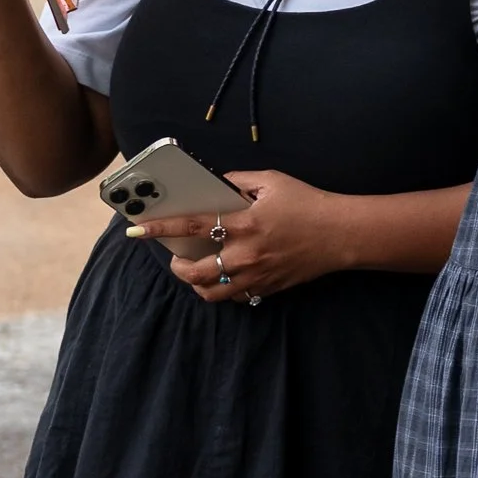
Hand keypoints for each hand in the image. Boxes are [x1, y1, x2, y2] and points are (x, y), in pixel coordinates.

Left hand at [127, 168, 349, 303]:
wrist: (341, 234)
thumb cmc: (308, 203)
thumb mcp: (273, 181)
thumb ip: (239, 180)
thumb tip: (216, 183)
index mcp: (245, 223)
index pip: (193, 227)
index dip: (162, 228)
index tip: (137, 230)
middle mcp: (246, 253)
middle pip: (196, 273)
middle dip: (177, 269)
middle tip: (176, 260)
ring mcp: (257, 275)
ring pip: (212, 293)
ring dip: (197, 284)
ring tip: (196, 272)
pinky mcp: (267, 288)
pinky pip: (235, 297)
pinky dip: (223, 290)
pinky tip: (226, 277)